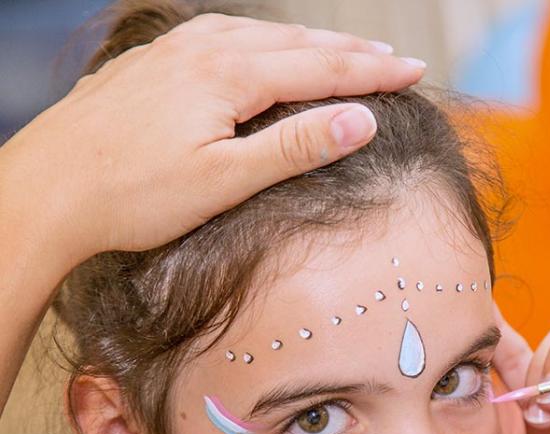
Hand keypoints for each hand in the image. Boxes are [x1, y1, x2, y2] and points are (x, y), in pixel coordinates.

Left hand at [0, 14, 423, 267]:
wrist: (50, 188)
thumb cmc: (133, 194)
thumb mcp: (224, 179)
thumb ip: (294, 147)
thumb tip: (361, 121)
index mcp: (228, 73)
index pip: (322, 67)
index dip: (372, 73)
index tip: (412, 73)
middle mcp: (205, 49)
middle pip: (297, 43)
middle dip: (350, 52)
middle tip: (393, 58)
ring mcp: (176, 51)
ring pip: (261, 36)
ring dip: (309, 44)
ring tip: (343, 51)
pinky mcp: (156, 64)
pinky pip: (225, 39)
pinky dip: (263, 44)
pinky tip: (263, 49)